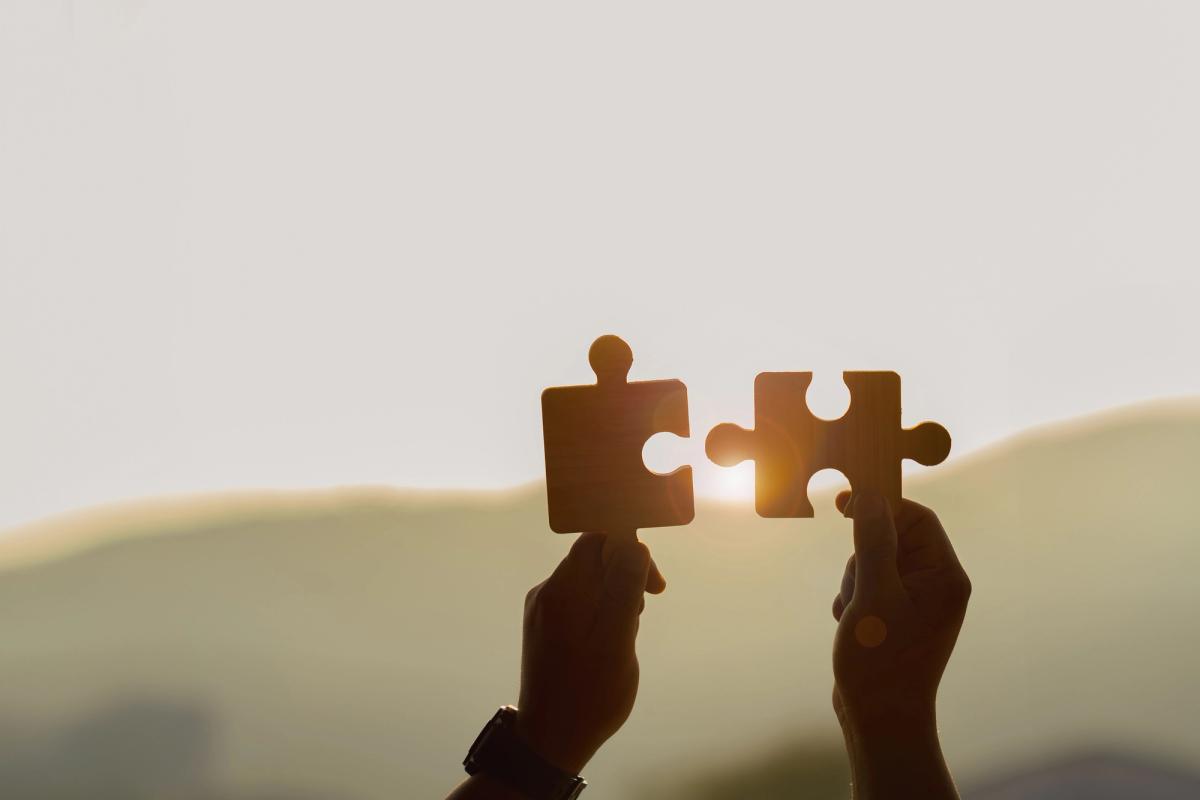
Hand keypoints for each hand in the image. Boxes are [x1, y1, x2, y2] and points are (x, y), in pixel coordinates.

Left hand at [515, 532, 665, 773]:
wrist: (551, 740)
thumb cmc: (590, 693)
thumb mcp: (617, 639)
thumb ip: (625, 588)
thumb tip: (635, 545)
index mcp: (561, 590)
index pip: (596, 538)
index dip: (629, 549)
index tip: (652, 584)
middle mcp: (546, 592)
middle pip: (594, 558)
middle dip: (625, 576)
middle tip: (642, 611)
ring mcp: (544, 610)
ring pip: (590, 582)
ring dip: (615, 597)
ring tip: (624, 634)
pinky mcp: (546, 627)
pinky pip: (580, 602)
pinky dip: (601, 613)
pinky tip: (608, 642)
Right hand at [831, 490, 970, 797]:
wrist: (880, 719)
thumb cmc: (881, 659)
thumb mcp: (874, 594)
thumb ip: (874, 542)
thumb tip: (869, 496)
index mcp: (945, 576)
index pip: (917, 518)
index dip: (880, 506)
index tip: (842, 504)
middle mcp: (937, 585)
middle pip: (892, 538)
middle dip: (863, 557)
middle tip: (858, 591)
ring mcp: (917, 602)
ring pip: (874, 562)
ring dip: (855, 580)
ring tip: (855, 615)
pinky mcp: (896, 616)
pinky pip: (869, 586)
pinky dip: (853, 598)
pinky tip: (851, 624)